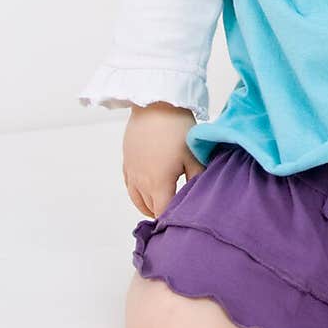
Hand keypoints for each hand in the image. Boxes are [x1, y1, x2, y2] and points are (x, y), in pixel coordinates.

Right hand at [122, 102, 204, 219]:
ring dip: (149, 205)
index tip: (182, 223)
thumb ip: (196, 179)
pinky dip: (138, 193)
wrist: (155, 104)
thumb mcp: (193, 156)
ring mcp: (131, 171)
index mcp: (158, 183)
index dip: (171, 220)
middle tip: (176, 215)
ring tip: (162, 205)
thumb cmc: (177, 128)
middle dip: (162, 213)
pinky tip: (148, 189)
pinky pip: (130, 186)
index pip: (162, 212)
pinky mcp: (127, 161)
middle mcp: (141, 181)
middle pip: (150, 208)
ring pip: (137, 200)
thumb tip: (200, 196)